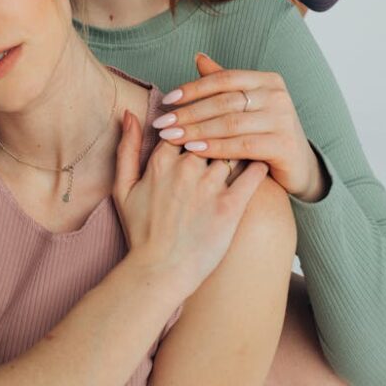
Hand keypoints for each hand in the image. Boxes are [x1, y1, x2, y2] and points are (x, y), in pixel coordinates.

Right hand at [113, 109, 267, 297]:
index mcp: (161, 161)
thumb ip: (126, 148)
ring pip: (231, 151)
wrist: (159, 272)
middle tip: (226, 132)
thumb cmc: (141, 231)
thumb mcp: (124, 187)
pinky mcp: (231, 207)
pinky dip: (259, 166)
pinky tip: (262, 160)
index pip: (183, 126)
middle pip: (208, 136)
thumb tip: (129, 113)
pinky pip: (252, 176)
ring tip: (247, 146)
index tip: (198, 130)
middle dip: (214, 135)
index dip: (190, 127)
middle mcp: (187, 168)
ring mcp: (209, 187)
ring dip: (237, 148)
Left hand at [153, 54, 328, 201]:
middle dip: (188, 113)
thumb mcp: (246, 103)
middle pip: (223, 101)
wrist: (298, 165)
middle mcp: (277, 95)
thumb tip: (198, 57)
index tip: (167, 100)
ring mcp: (283, 119)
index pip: (222, 79)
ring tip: (172, 137)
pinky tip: (193, 150)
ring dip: (196, 130)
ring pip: (230, 123)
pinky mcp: (284, 145)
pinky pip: (242, 145)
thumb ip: (224, 82)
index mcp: (266, 79)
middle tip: (162, 123)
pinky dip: (215, 147)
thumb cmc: (265, 130)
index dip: (192, 88)